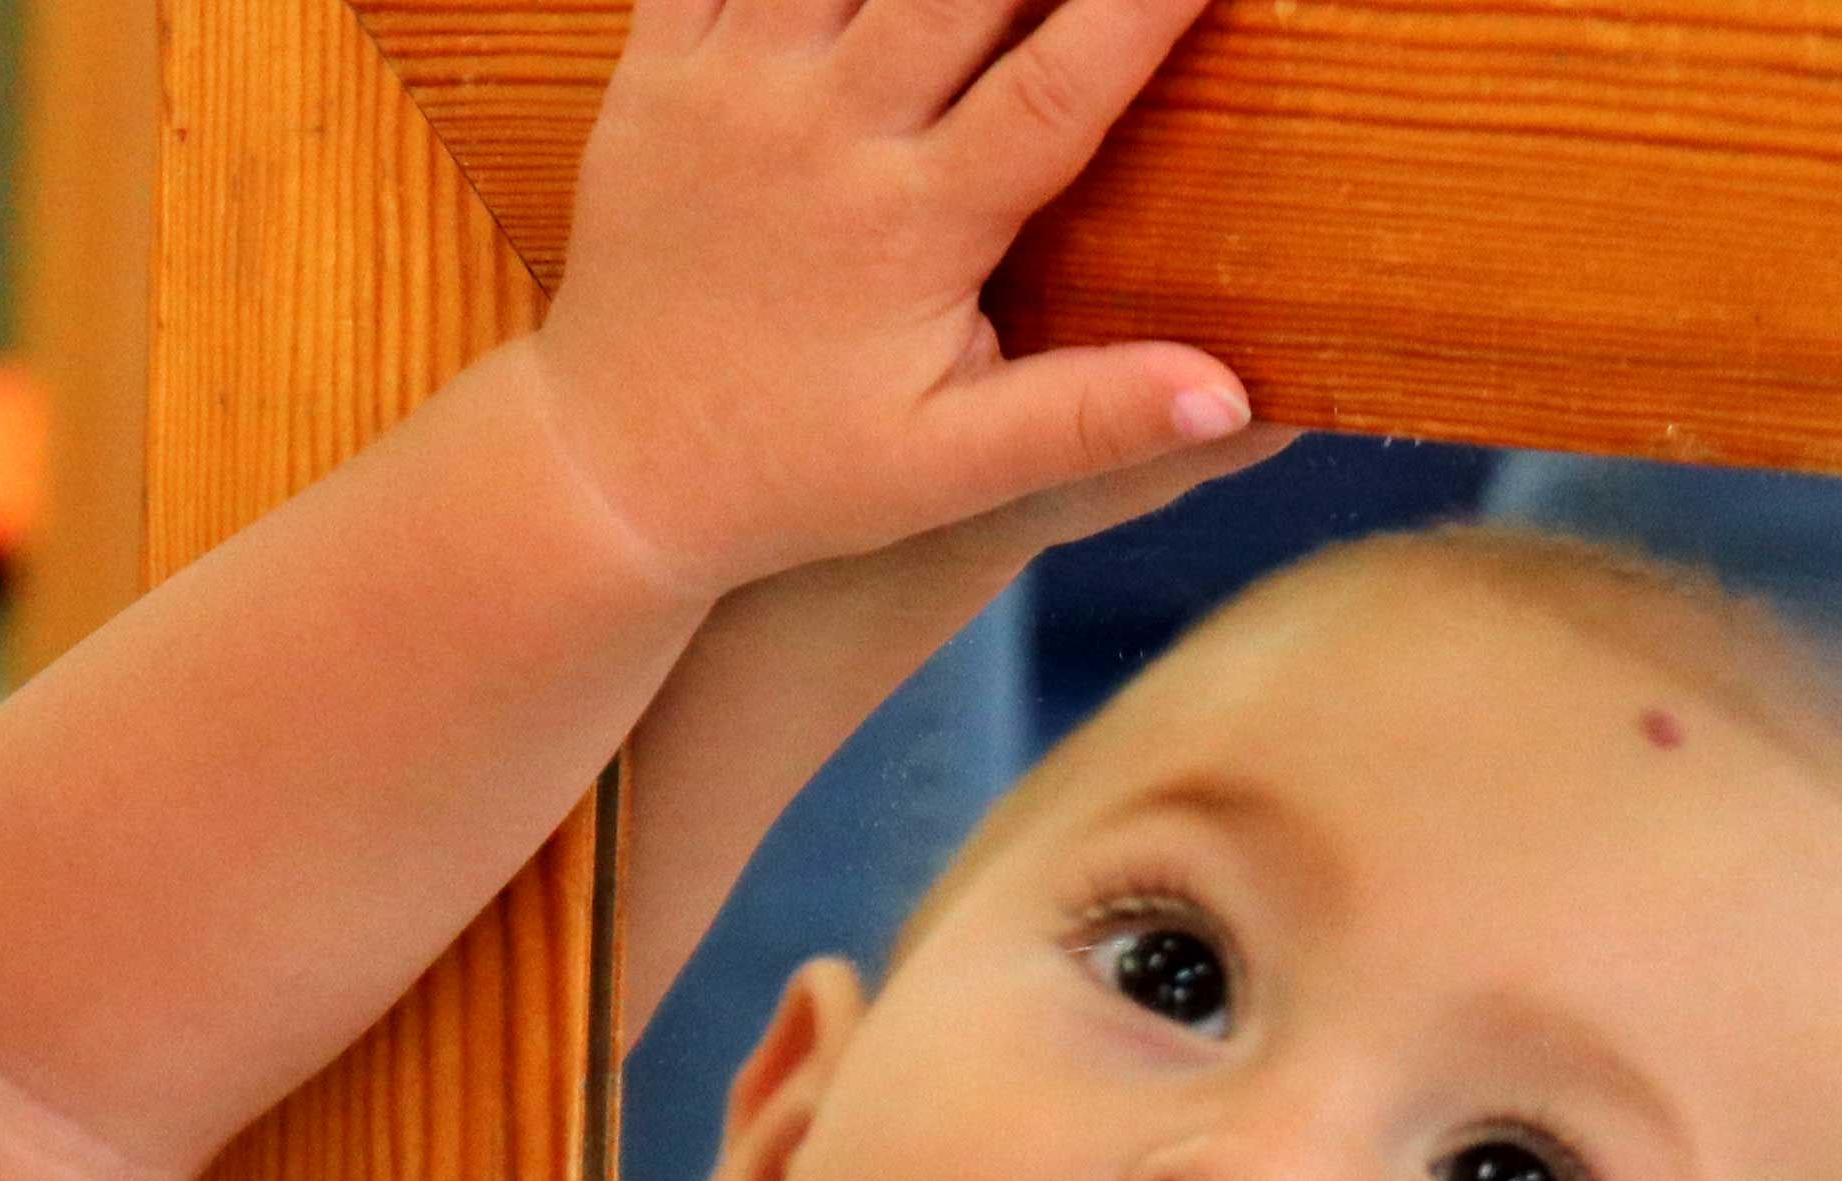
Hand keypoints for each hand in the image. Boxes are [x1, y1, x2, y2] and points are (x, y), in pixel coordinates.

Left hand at [526, 0, 1253, 602]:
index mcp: (912, 225)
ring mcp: (731, 87)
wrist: (610, 468)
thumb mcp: (948, 468)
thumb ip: (1090, 420)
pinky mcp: (658, 67)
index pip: (1056, 86)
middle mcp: (821, 134)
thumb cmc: (796, 473)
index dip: (1140, 4)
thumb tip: (1231, 400)